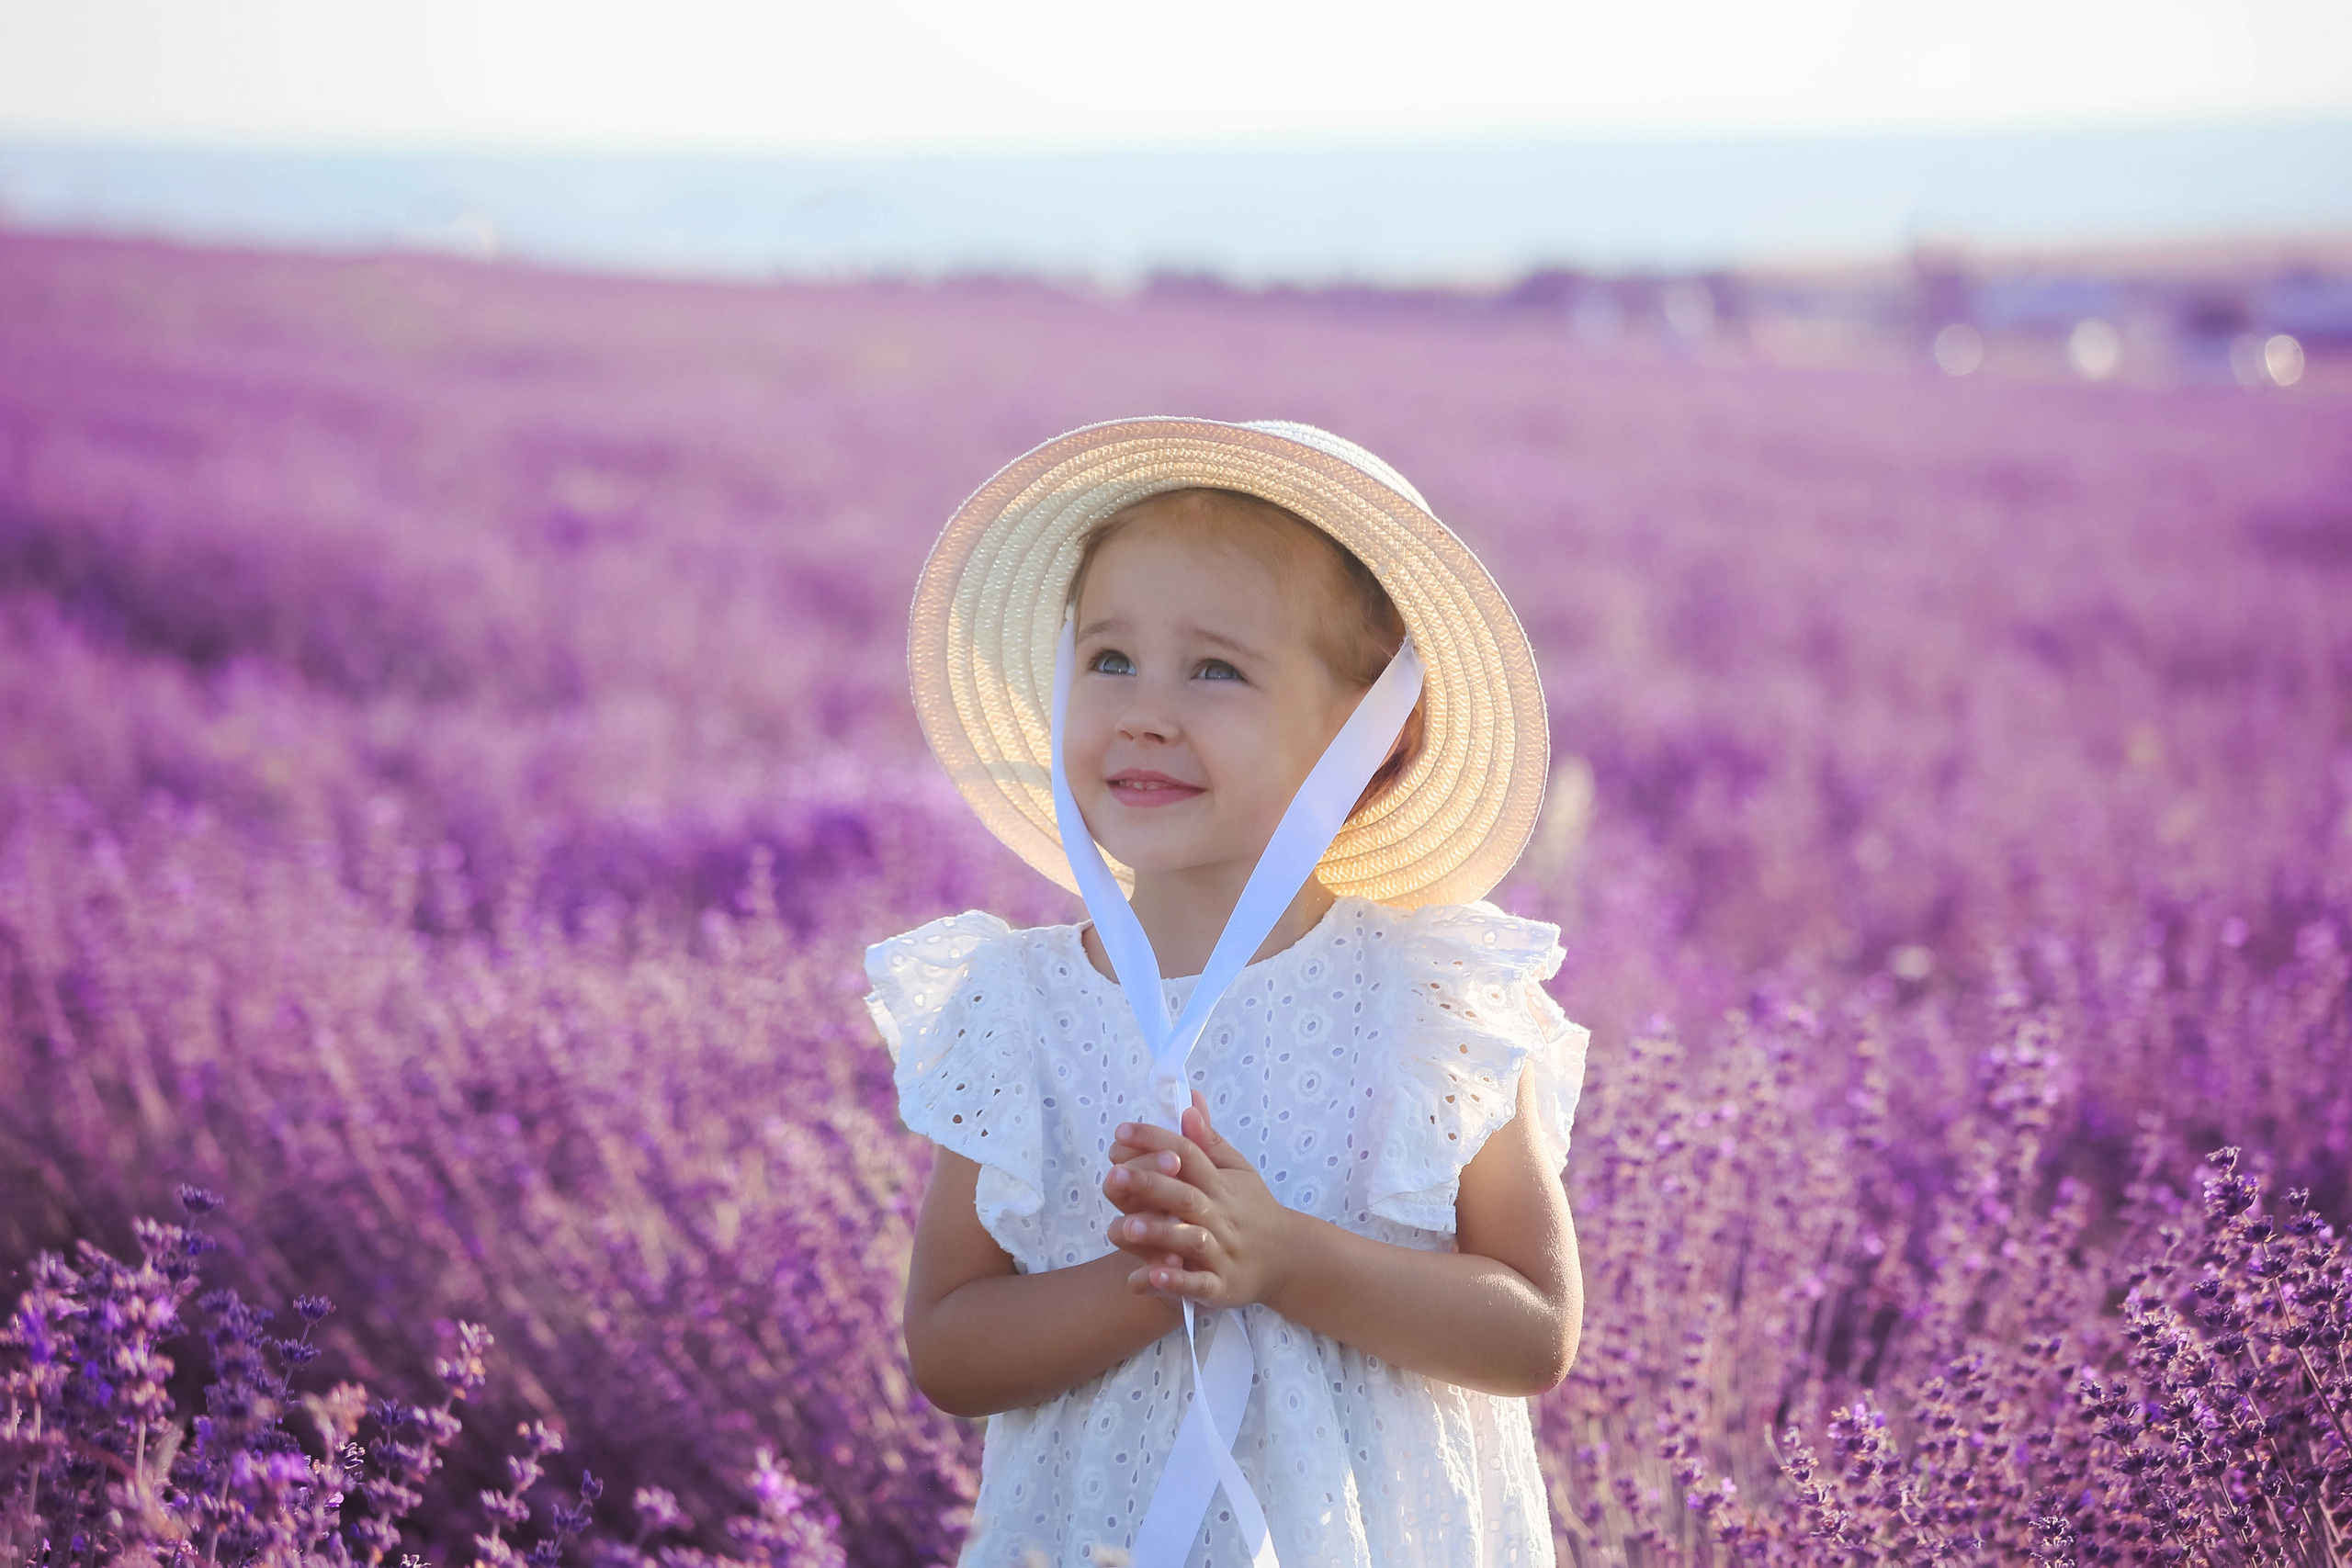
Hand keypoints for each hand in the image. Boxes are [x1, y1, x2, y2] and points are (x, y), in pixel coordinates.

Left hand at [1098, 1092, 1295, 1309]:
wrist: (1285, 1259)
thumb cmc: (1250, 1209)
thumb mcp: (1236, 1170)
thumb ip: (1208, 1140)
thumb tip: (1188, 1100)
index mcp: (1219, 1184)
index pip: (1188, 1155)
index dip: (1156, 1141)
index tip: (1121, 1132)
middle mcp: (1219, 1216)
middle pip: (1183, 1196)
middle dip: (1149, 1185)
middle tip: (1114, 1175)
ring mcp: (1221, 1253)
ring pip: (1189, 1241)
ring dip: (1158, 1234)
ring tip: (1126, 1226)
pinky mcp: (1220, 1287)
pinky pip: (1197, 1285)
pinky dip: (1175, 1283)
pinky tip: (1150, 1277)